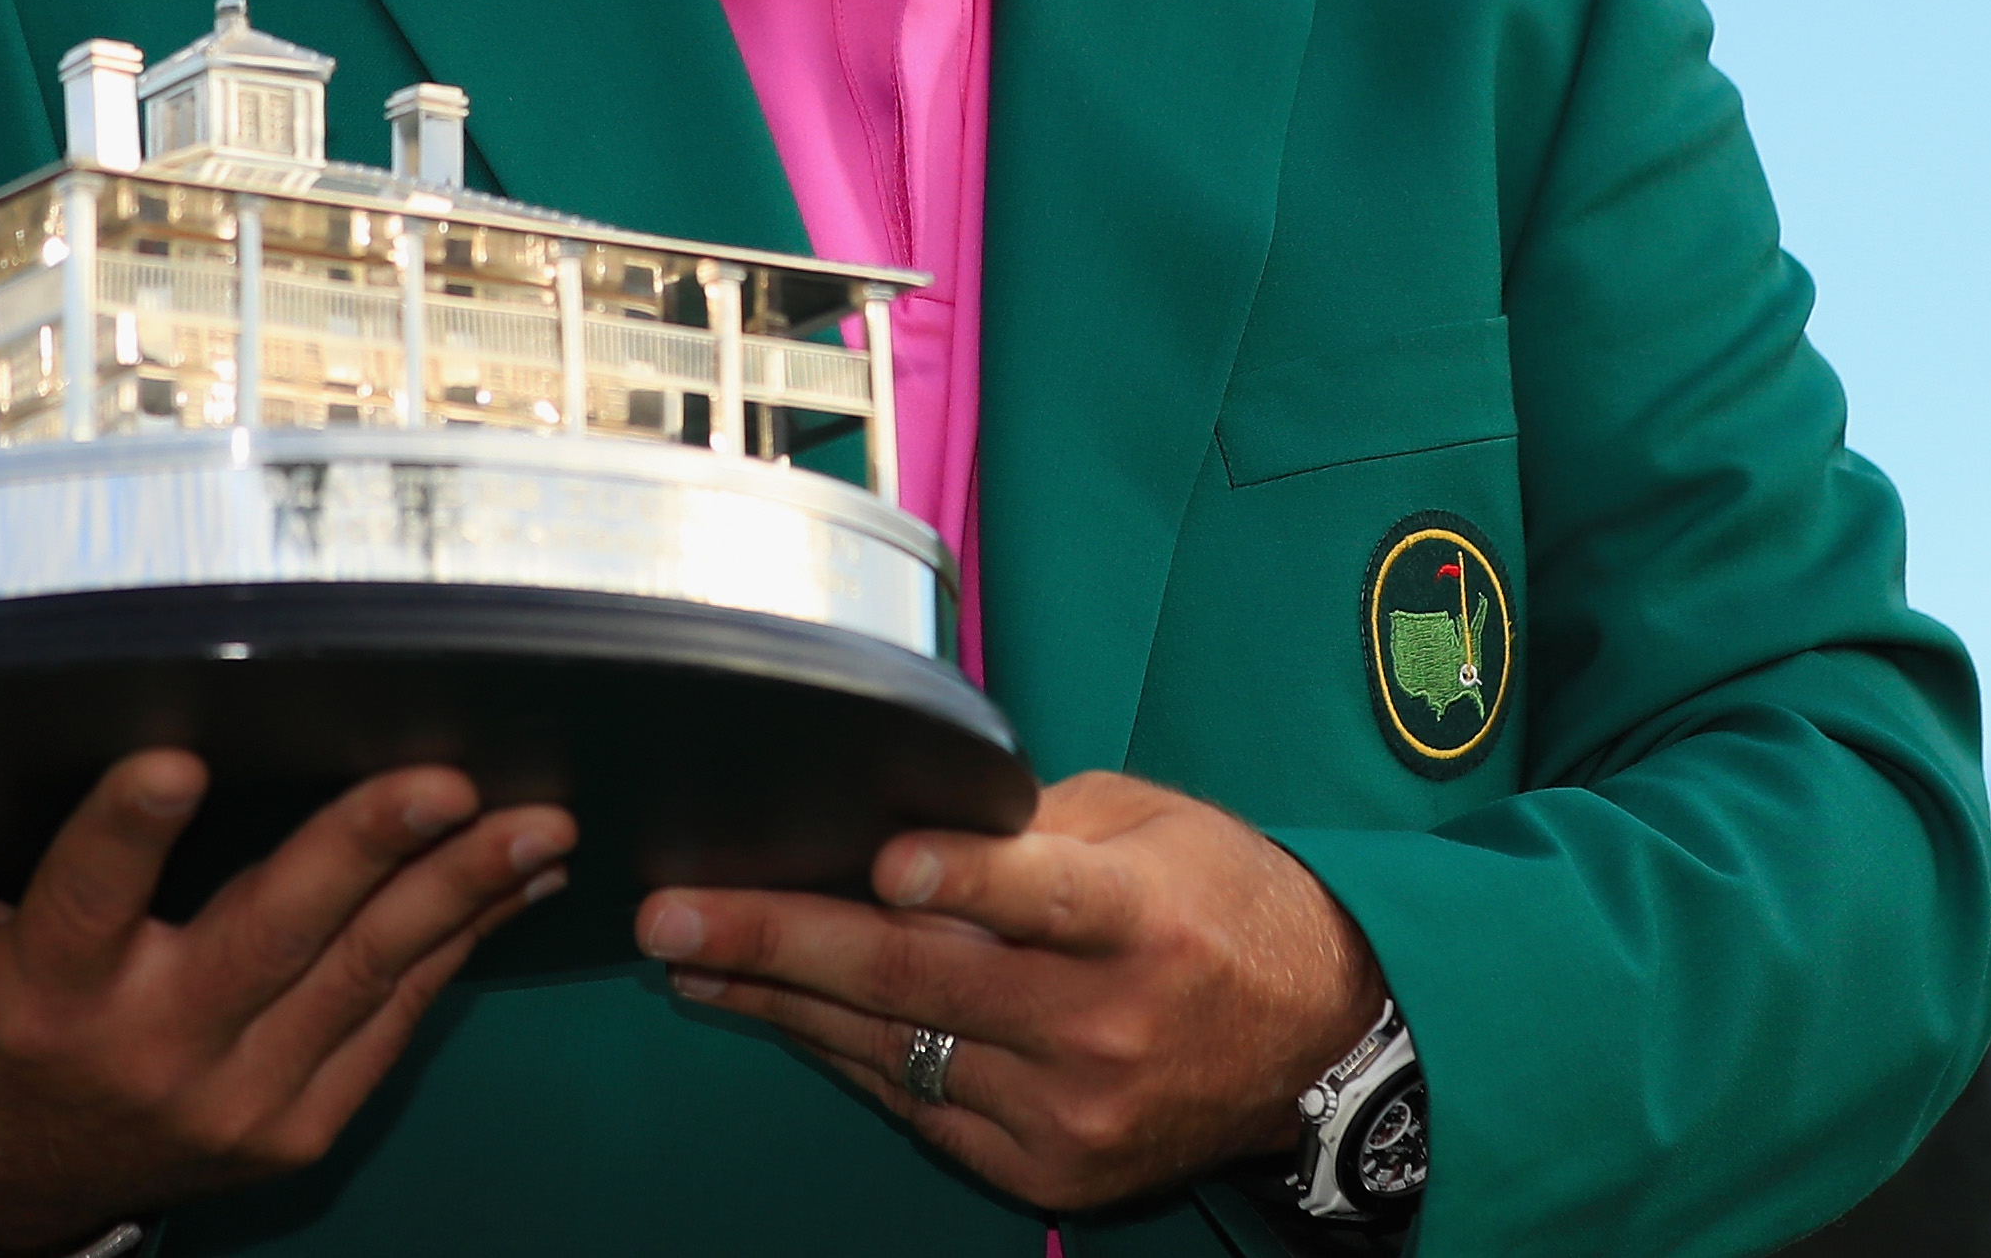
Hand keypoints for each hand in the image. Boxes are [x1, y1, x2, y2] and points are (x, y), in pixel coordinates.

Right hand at [0, 752, 573, 1256]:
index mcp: (46, 997)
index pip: (86, 902)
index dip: (127, 833)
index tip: (178, 757)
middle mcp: (152, 1049)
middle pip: (272, 937)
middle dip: (364, 851)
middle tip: (444, 776)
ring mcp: (239, 1094)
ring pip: (363, 978)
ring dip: (455, 895)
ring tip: (534, 821)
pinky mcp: (301, 1119)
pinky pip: (394, 1022)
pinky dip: (459, 947)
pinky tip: (516, 877)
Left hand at [638, 770, 1379, 1210]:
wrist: (1316, 1046)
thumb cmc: (1225, 907)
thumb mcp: (1153, 828)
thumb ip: (1033, 826)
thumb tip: (901, 819)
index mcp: (1145, 916)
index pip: (1047, 895)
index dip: (966, 878)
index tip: (885, 864)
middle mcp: (1107, 1022)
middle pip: (928, 981)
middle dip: (784, 944)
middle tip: (674, 918)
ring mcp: (1073, 1110)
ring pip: (898, 1050)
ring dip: (784, 1005)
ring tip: (692, 963)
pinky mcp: (1049, 1171)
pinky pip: (920, 1105)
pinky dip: (850, 1056)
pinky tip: (786, 1017)